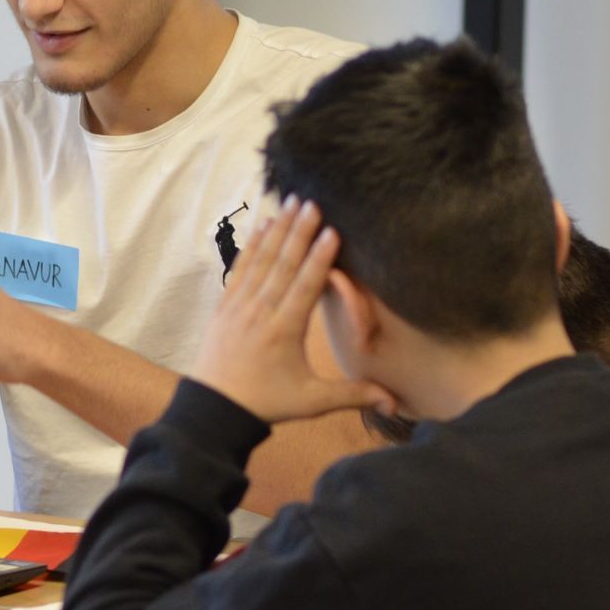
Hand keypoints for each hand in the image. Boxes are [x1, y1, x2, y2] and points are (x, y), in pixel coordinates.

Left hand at [192, 198, 392, 424]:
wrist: (214, 408)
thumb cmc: (266, 402)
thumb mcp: (311, 401)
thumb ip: (353, 395)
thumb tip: (395, 403)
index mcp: (284, 330)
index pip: (305, 286)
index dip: (319, 257)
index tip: (331, 230)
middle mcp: (260, 311)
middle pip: (283, 264)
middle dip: (298, 231)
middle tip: (311, 201)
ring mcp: (239, 305)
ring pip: (260, 260)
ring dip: (276, 230)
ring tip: (289, 202)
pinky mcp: (224, 306)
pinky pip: (239, 269)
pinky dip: (251, 246)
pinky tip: (260, 226)